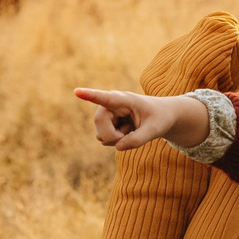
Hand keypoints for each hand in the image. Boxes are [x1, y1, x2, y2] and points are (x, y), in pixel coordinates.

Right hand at [76, 88, 208, 150]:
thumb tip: (118, 147)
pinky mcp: (106, 124)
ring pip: (100, 134)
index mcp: (124, 99)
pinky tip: (126, 133)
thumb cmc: (160, 118)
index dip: (89, 95)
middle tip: (130, 134)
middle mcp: (111, 105)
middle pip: (100, 123)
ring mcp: (106, 114)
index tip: (76, 91)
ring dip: (115, 139)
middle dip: (112, 136)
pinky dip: (115, 142)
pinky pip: (103, 139)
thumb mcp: (155, 130)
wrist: (161, 116)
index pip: (104, 97)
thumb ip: (138, 139)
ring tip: (131, 131)